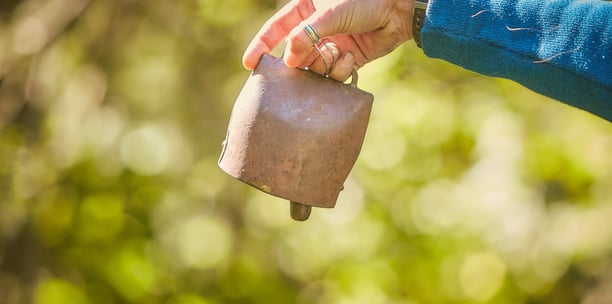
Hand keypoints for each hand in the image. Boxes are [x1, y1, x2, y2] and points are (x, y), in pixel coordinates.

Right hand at [242, 0, 415, 80]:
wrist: (399, 11)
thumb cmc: (365, 1)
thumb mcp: (331, 13)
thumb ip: (306, 35)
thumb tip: (288, 60)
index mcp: (307, 7)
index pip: (277, 27)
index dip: (261, 44)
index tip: (249, 62)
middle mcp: (317, 28)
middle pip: (294, 52)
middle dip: (297, 61)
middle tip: (298, 68)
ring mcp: (331, 44)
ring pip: (313, 66)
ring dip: (322, 65)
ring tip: (336, 54)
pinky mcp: (346, 59)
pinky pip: (332, 74)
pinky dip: (339, 70)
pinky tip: (351, 58)